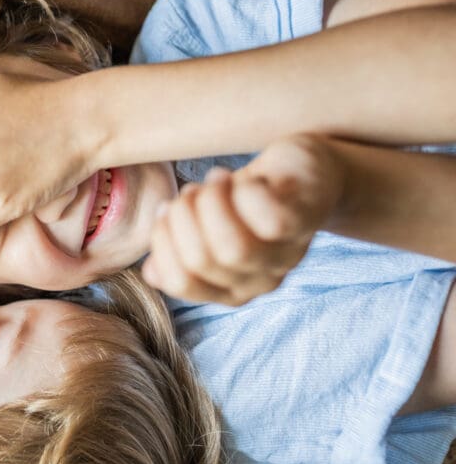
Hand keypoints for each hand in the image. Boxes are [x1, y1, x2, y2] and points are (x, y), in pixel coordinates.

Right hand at [142, 136, 343, 305]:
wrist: (310, 174)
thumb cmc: (250, 200)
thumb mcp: (208, 227)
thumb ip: (181, 252)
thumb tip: (153, 272)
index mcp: (230, 289)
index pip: (181, 283)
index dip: (162, 244)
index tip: (165, 210)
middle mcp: (259, 281)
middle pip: (202, 261)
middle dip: (183, 216)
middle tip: (191, 190)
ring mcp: (284, 256)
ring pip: (233, 248)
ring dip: (211, 204)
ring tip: (214, 180)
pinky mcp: (304, 223)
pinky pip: (268, 220)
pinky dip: (245, 192)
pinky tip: (244, 178)